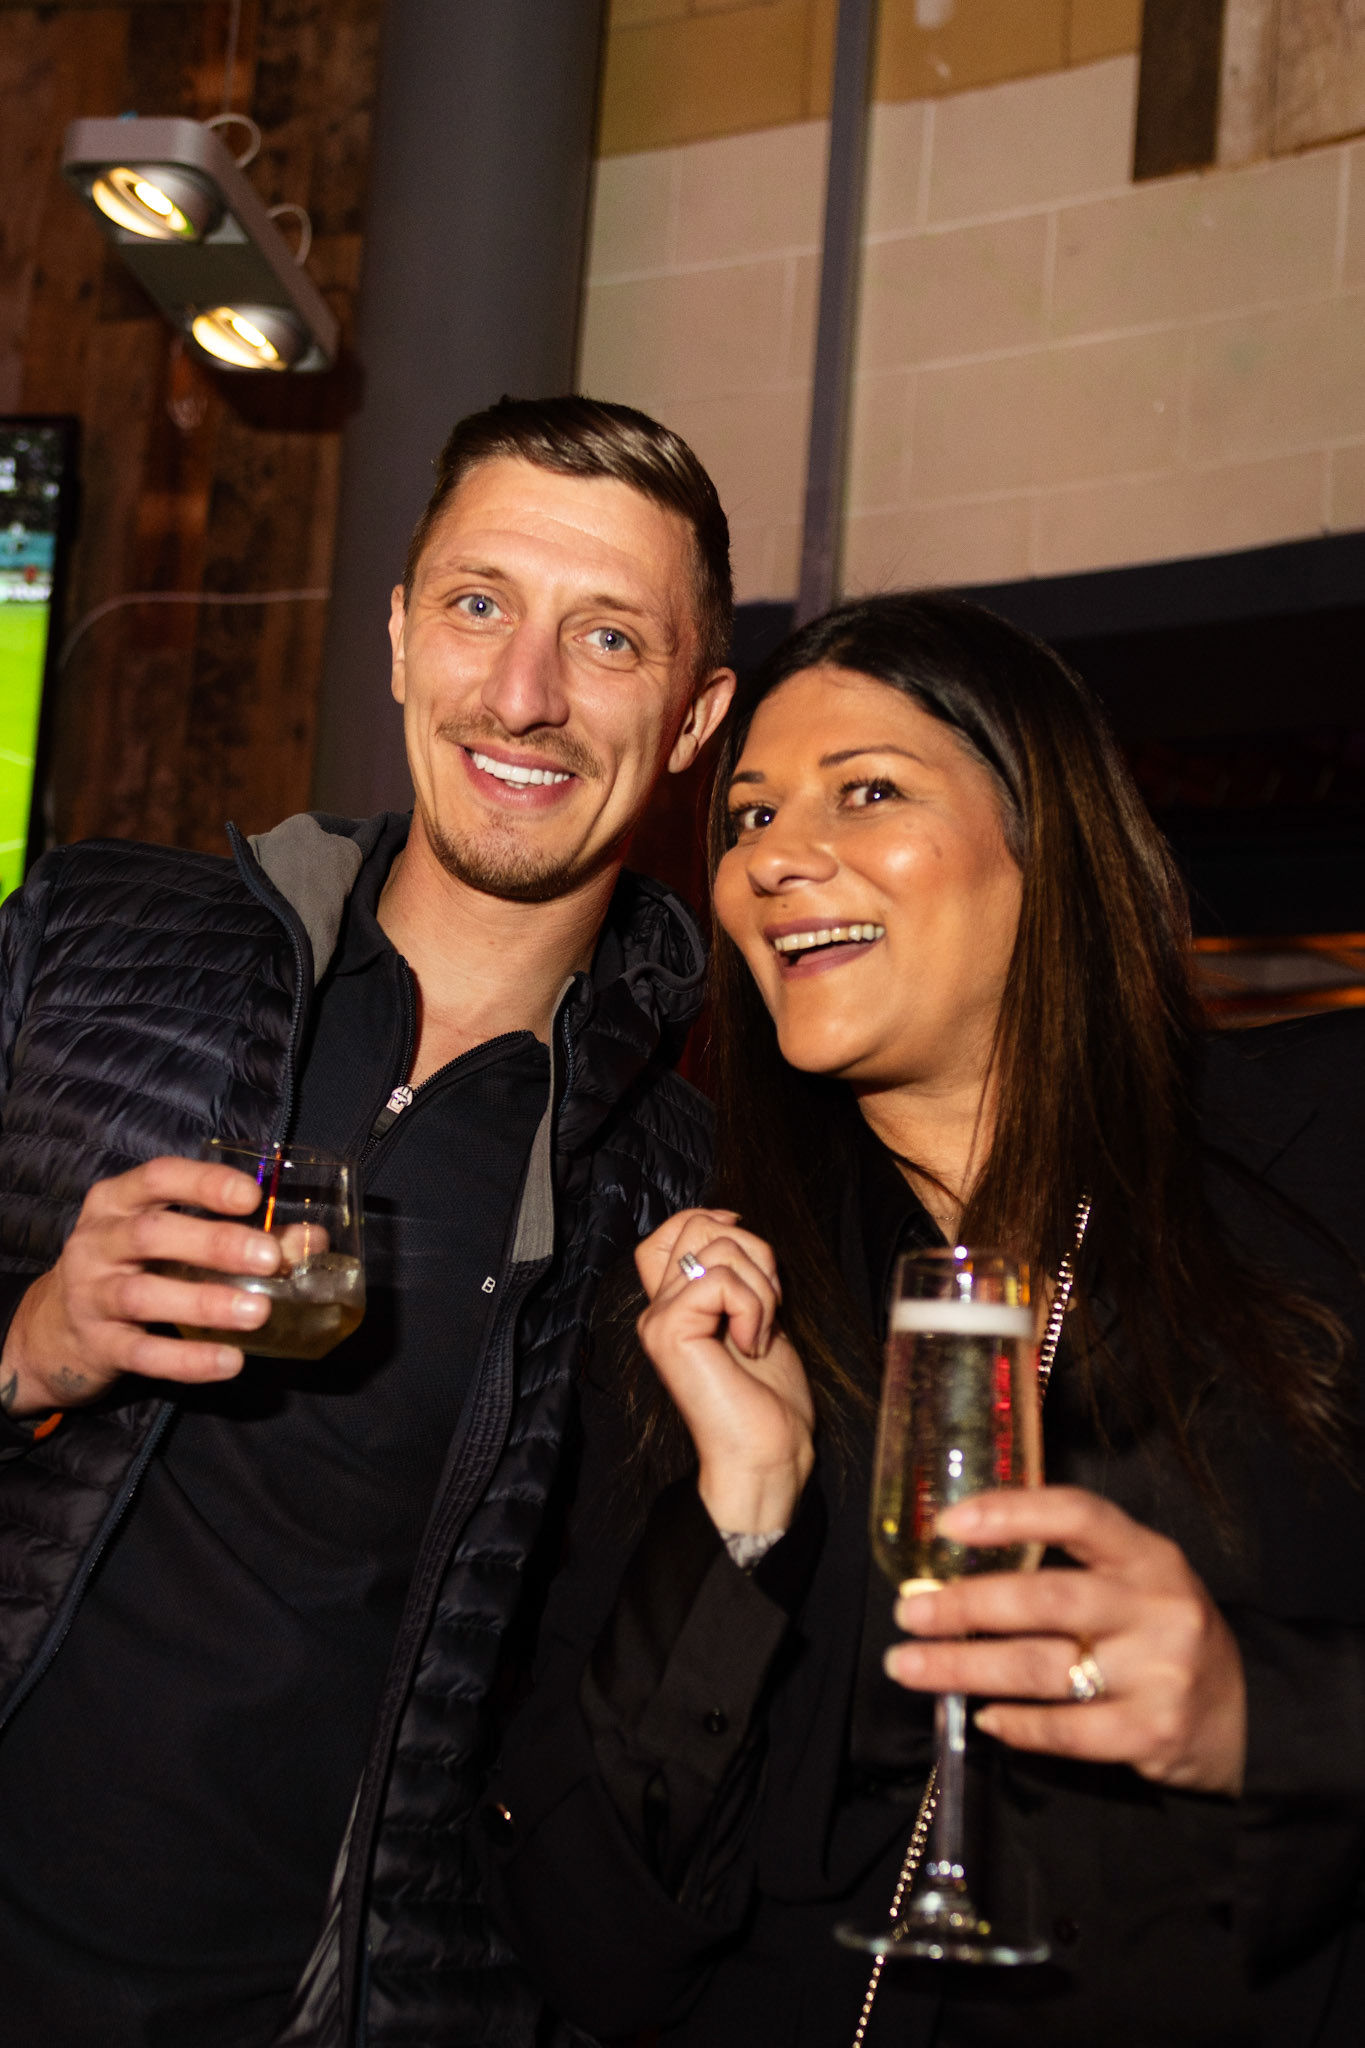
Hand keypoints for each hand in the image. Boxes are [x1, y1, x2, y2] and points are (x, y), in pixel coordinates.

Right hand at [0, 1156, 283, 1417]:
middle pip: (152, 1234)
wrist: (50, 1332)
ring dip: (204, 1301)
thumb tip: (311, 1241)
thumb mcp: (167, 1243)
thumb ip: (237, 1235)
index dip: (205, 1183)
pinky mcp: (98, 1346)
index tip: (252, 1196)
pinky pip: (143, 1353)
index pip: (158, 1178)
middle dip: (214, 1243)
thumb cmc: (128, 1269)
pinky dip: (188, 1359)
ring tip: (258, 1311)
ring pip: (144, 1294)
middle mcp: (97, 1242)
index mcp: (117, 1203)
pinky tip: (230, 1361)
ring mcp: (92, 1295)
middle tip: (270, 1258)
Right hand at [634, 1209, 813, 1535]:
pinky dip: (754, 1307)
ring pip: (718, 1247)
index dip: (706, 1218)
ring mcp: (658, 1320)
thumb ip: (736, 1279)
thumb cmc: (768, 1398)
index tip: (745, 1243)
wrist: (766, 1454)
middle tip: (766, 1307)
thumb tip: (734, 1227)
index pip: (668, 1231)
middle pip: (696, 1225)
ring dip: (761, 1286)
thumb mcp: (756, 1318)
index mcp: (675, 1306)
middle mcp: (657, 1309)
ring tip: (759, 1333)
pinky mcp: (669, 1332)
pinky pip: (722, 1280)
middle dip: (753, 1252)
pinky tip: (751, 1345)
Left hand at [882, 1486, 1246, 1795]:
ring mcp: (1159, 1672)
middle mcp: (1157, 1606)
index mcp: (1149, 1555)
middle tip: (910, 1613)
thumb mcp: (1136, 1581)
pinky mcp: (1154, 1732)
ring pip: (1042, 1667)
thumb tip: (959, 1564)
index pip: (1078, 1514)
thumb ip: (1068, 1566)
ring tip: (910, 1665)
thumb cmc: (1162, 1635)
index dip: (1010, 1513)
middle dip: (965, 1606)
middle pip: (1046, 1598)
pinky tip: (982, 1715)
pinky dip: (1016, 1724)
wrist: (1247, 1713)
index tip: (947, 1525)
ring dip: (965, 1667)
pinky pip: (1066, 1730)